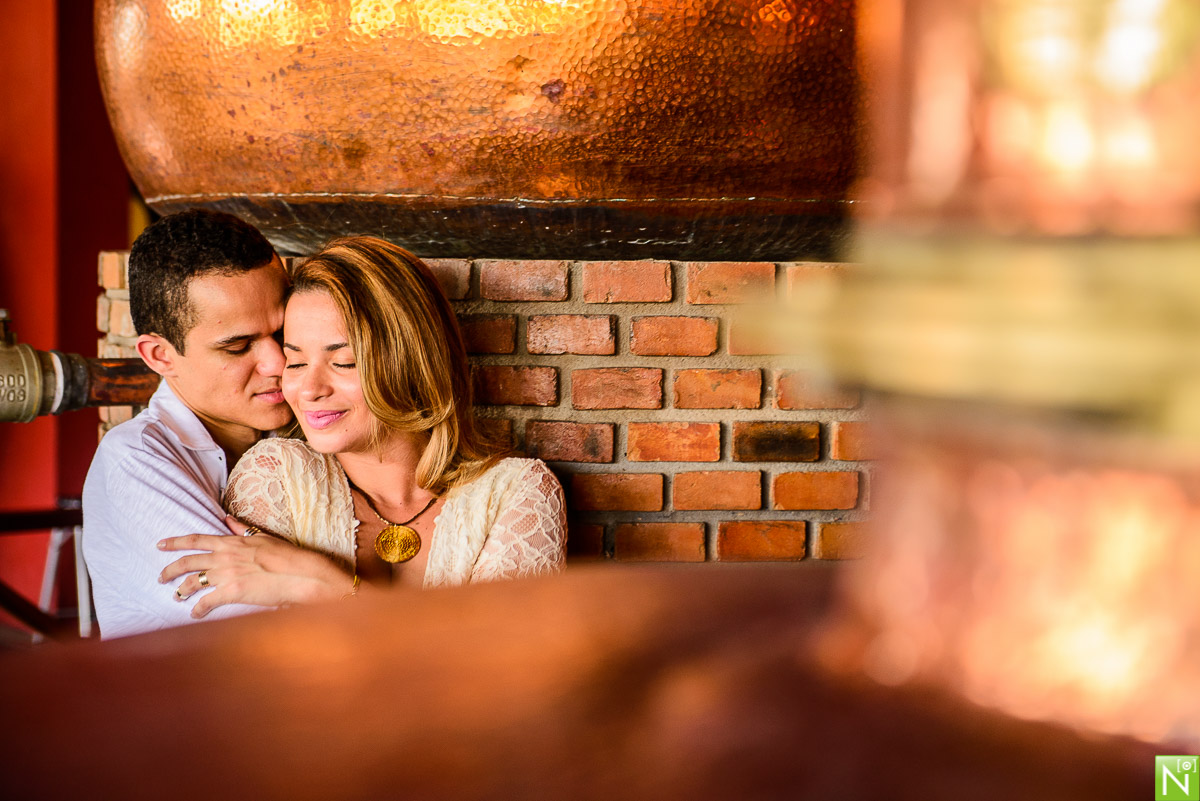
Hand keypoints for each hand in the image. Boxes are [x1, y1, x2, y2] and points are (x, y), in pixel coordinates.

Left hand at [158, 516, 353, 617]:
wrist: (300, 573)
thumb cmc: (286, 555)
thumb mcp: (263, 537)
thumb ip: (242, 529)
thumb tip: (228, 518)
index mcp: (231, 542)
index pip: (196, 540)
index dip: (175, 542)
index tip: (160, 545)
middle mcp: (224, 557)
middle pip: (187, 561)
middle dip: (170, 570)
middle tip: (161, 577)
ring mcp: (226, 574)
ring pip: (192, 582)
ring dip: (181, 590)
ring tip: (177, 597)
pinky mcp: (232, 592)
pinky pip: (206, 602)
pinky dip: (197, 609)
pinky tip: (195, 614)